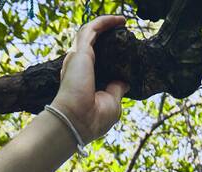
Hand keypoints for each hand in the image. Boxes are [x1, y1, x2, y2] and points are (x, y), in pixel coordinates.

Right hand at [49, 15, 130, 143]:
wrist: (78, 121)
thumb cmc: (94, 118)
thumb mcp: (112, 102)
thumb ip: (117, 89)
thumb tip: (124, 82)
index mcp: (84, 79)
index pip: (95, 60)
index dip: (107, 52)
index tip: (122, 49)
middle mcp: (78, 66)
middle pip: (91, 43)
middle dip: (105, 33)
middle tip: (121, 28)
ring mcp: (77, 57)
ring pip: (90, 32)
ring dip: (105, 24)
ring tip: (121, 20)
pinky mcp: (80, 51)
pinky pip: (93, 29)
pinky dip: (105, 22)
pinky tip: (119, 20)